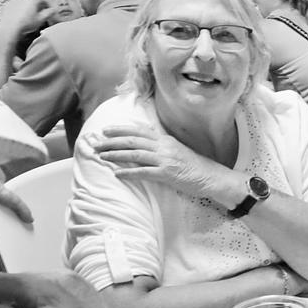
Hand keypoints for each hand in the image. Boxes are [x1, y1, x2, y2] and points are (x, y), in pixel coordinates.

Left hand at [0, 0, 52, 36]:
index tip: (48, 9)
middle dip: (37, 6)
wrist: (9, 28)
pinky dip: (20, 10)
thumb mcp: (41, 20)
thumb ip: (49, 13)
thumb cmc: (24, 24)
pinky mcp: (7, 5)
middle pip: (33, 0)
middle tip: (39, 14)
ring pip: (24, 3)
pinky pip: (16, 6)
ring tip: (29, 17)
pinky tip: (21, 18)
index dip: (47, 4)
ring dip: (28, 8)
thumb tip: (53, 10)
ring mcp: (14, 0)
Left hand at [94, 125, 235, 200]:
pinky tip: (117, 174)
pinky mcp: (167, 174)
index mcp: (166, 140)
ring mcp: (165, 160)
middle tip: (96, 143)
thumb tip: (146, 142)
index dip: (121, 129)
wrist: (212, 177)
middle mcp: (164, 146)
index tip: (106, 130)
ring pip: (135, 153)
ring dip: (116, 154)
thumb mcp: (178, 150)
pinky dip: (129, 172)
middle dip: (112, 141)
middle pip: (133, 140)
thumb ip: (162, 145)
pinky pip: (143, 172)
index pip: (139, 130)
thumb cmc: (195, 166)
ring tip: (101, 156)